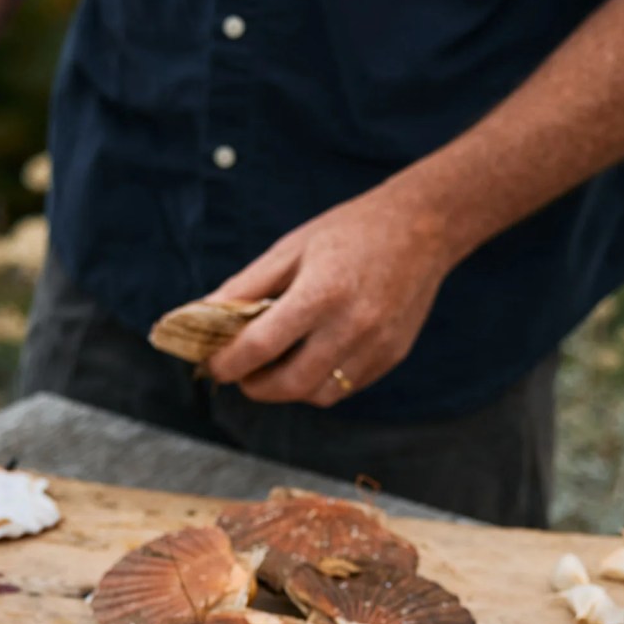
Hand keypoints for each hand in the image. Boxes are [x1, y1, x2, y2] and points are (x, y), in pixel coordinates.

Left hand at [203, 182, 459, 406]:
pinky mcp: (390, 357)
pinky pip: (345, 387)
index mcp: (322, 292)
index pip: (261, 345)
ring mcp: (376, 346)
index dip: (228, 362)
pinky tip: (309, 359)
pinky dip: (318, 383)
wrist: (422, 229)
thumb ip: (246, 286)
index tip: (213, 363)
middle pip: (290, 383)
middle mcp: (352, 326)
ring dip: (287, 390)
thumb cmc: (349, 232)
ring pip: (318, 394)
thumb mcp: (290, 249)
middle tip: (241, 373)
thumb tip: (201, 316)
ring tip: (274, 367)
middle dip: (255, 386)